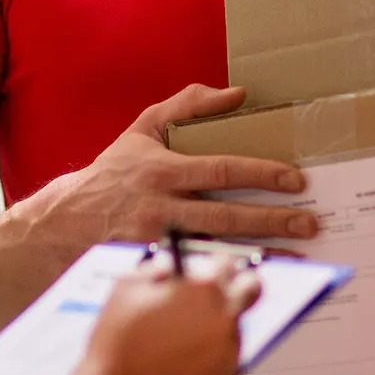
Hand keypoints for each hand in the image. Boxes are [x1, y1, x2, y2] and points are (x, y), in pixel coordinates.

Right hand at [18, 84, 318, 253]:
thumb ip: (187, 105)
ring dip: (260, 256)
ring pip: (218, 251)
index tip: (296, 179)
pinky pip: (200, 274)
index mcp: (162, 171)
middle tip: (311, 222)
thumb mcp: (142, 130)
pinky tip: (258, 280)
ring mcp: (158, 244)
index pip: (220, 171)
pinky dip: (230, 278)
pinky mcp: (155, 270)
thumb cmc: (111, 173)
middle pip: (226, 216)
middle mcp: (162, 208)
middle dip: (272, 220)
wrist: (62, 224)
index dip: (260, 174)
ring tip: (298, 256)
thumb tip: (237, 94)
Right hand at [46, 257, 262, 374]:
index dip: (215, 263)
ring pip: (236, 321)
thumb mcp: (127, 286)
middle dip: (237, 283)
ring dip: (218, 319)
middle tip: (216, 291)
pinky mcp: (226, 372)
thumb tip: (172, 265)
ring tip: (183, 333)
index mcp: (202, 287)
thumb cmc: (119, 342)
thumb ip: (157, 268)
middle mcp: (223, 314)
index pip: (227, 261)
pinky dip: (212, 347)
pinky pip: (226, 349)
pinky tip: (183, 354)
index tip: (208, 267)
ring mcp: (228, 345)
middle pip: (251, 287)